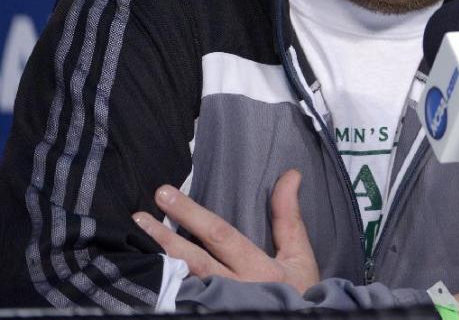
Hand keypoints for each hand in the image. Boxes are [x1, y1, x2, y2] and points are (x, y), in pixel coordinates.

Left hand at [132, 168, 319, 293]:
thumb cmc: (299, 291)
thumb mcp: (299, 254)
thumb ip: (288, 215)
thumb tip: (290, 174)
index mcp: (258, 268)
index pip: (220, 235)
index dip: (191, 214)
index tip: (167, 195)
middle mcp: (234, 289)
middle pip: (194, 259)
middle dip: (166, 236)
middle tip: (140, 215)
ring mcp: (218, 306)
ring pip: (183, 282)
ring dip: (160, 259)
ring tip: (137, 239)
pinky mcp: (208, 314)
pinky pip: (183, 300)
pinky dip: (166, 284)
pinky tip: (148, 271)